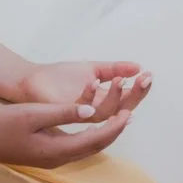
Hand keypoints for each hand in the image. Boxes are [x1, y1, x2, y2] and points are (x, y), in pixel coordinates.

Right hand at [0, 97, 135, 166]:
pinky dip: (89, 136)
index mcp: (56, 150)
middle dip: (114, 132)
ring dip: (103, 135)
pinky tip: (93, 126)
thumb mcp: (34, 113)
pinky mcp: (46, 155)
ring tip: (119, 120)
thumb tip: (92, 112)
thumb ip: (63, 113)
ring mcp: (51, 160)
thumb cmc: (2, 123)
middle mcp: (57, 159)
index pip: (95, 140)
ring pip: (86, 149)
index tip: (129, 113)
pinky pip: (76, 148)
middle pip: (94, 147)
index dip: (114, 127)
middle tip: (130, 114)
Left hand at [11, 59, 151, 115]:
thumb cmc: (60, 77)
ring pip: (106, 112)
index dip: (140, 89)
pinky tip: (94, 81)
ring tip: (120, 79)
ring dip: (115, 96)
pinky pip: (82, 108)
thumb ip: (114, 69)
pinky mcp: (66, 113)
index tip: (149, 74)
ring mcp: (82, 114)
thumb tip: (138, 67)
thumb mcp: (93, 68)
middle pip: (123, 109)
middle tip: (144, 79)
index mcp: (104, 101)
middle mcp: (96, 111)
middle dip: (135, 94)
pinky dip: (90, 94)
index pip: (128, 99)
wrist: (32, 80)